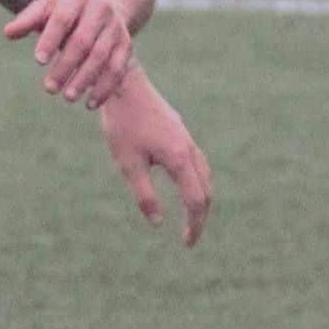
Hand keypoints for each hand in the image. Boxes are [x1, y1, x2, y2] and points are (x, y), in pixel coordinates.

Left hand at [4, 0, 133, 108]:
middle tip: (49, 88)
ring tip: (68, 97)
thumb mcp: (46, 9)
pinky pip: (118, 68)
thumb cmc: (66, 10)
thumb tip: (8, 33)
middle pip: (83, 41)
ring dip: (85, 79)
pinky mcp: (126, 44)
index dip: (51, 39)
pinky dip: (105, 88)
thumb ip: (27, 20)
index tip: (38, 61)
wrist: (108, 1)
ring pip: (102, 56)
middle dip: (66, 66)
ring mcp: (115, 27)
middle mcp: (100, 10)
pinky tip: (90, 104)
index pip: (62, 19)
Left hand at [99, 67, 213, 246]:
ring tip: (190, 215)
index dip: (194, 225)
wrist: (125, 85)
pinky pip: (196, 162)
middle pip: (206, 190)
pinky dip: (196, 181)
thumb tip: (157, 222)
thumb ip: (144, 195)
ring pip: (204, 174)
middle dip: (200, 216)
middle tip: (190, 237)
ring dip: (201, 197)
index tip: (186, 243)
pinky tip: (184, 184)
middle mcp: (188, 149)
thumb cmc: (122, 125)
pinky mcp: (179, 131)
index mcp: (179, 159)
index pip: (196, 201)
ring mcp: (186, 138)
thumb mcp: (128, 164)